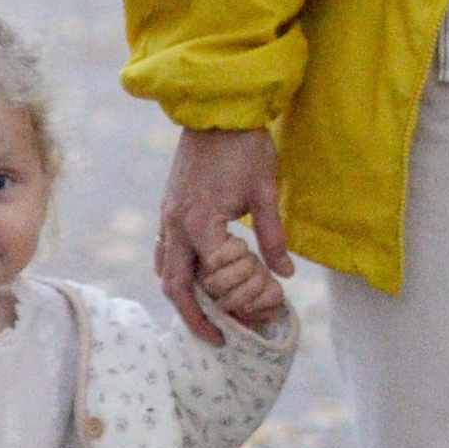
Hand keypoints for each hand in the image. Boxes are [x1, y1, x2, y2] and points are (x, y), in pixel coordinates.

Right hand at [157, 122, 290, 346]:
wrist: (215, 107)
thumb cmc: (244, 145)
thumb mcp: (265, 190)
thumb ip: (272, 236)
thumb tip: (285, 274)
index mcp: (200, 222)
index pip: (214, 278)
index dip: (237, 298)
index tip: (260, 310)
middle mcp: (176, 224)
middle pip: (175, 286)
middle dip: (195, 318)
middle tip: (218, 340)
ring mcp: (167, 216)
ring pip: (164, 270)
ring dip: (183, 298)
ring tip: (206, 317)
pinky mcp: (168, 208)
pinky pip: (163, 251)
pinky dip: (176, 273)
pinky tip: (195, 280)